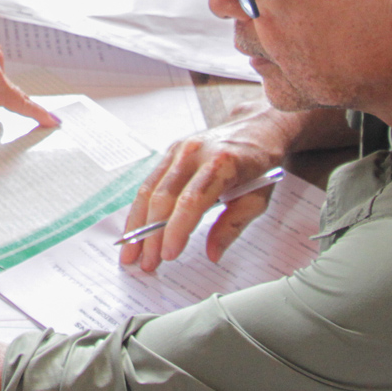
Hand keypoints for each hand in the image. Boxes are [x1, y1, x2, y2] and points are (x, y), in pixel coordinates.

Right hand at [119, 112, 289, 273]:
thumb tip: (212, 254)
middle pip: (164, 197)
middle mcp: (195, 153)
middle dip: (152, 234)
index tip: (169, 255)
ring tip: (131, 252)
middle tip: (148, 263)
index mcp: (221, 164)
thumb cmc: (260, 164)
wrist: (256, 127)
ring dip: (138, 224)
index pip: (191, 201)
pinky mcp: (171, 151)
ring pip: (149, 189)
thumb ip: (233, 226)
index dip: (176, 230)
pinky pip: (149, 182)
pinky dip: (140, 208)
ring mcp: (179, 149)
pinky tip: (135, 228)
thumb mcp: (258, 198)